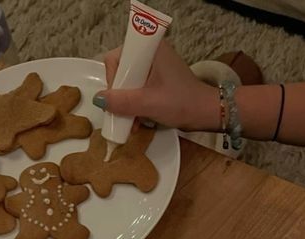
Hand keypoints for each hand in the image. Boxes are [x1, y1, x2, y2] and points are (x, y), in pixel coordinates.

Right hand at [96, 41, 219, 131]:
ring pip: (128, 83)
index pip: (116, 58)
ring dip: (127, 104)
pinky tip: (138, 121)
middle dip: (120, 96)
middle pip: (121, 72)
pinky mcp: (158, 80)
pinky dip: (135, 105)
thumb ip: (123, 101)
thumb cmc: (181, 103)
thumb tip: (98, 99)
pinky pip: (138, 89)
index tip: (119, 98)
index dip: (113, 80)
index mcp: (150, 49)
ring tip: (132, 124)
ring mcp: (154, 67)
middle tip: (124, 115)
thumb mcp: (149, 103)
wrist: (206, 114)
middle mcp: (150, 53)